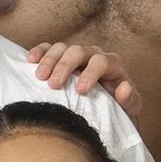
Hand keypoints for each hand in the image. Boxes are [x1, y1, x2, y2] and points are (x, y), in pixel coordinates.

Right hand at [21, 40, 136, 107]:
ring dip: (49, 60)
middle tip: (54, 84)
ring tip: (39, 76)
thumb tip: (124, 89)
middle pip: (78, 51)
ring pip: (62, 48)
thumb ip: (130, 100)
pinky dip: (40, 52)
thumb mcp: (129, 110)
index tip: (79, 90)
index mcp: (112, 66)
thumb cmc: (118, 111)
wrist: (107, 113)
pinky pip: (49, 49)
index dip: (91, 73)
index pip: (102, 62)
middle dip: (65, 66)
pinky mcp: (62, 58)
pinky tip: (30, 61)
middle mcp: (94, 56)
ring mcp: (77, 55)